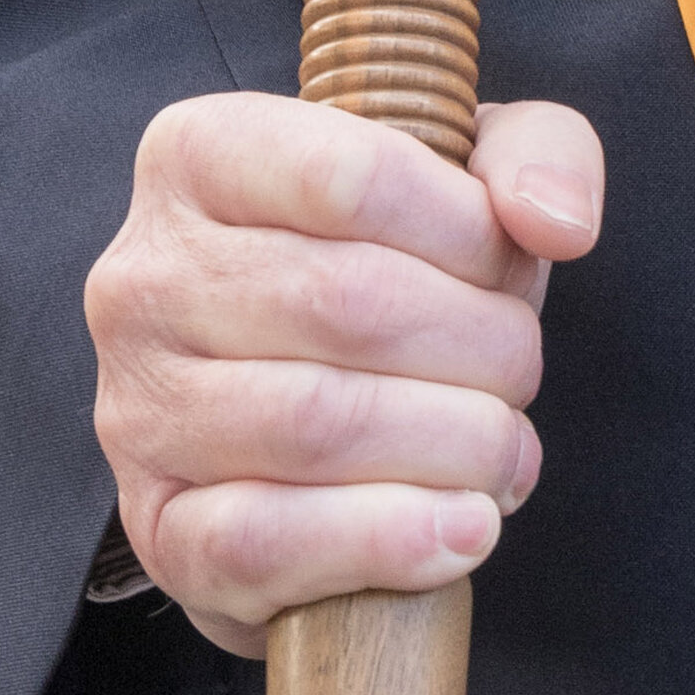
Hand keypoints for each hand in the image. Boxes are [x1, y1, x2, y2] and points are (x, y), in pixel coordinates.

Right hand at [85, 89, 605, 655]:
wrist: (300, 428)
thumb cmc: (389, 274)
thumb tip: (557, 222)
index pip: (353, 178)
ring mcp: (138, 409)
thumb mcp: (467, 179)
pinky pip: (265, 541)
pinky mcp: (158, 529)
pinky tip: (460, 530)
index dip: (469, 237)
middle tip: (518, 378)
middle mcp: (145, 278)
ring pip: (315, 424)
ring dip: (454, 447)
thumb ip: (537, 152)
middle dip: (480, 350)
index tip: (510, 275)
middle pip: (347, 305)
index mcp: (199, 156)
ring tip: (501, 455)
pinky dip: (389, 541)